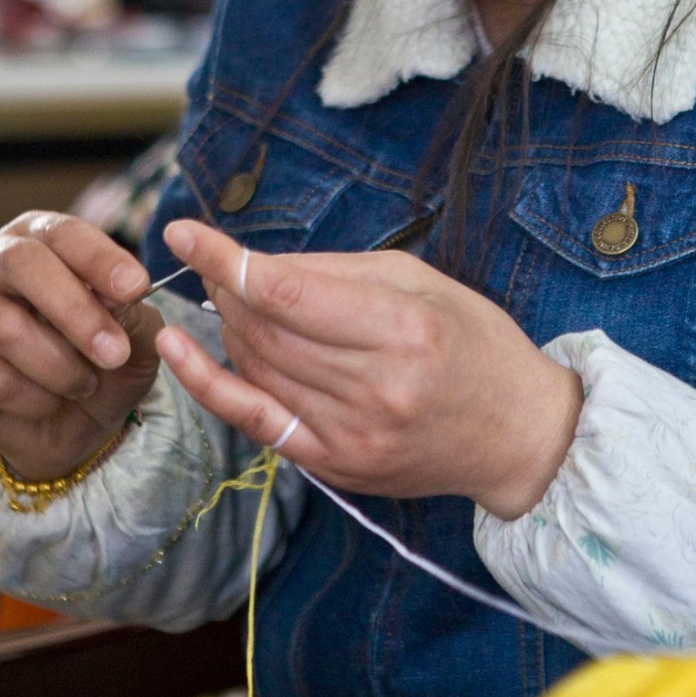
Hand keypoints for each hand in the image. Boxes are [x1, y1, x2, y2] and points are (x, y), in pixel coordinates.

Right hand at [0, 211, 161, 480]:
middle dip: (76, 311)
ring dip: (59, 366)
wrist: (70, 422)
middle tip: (115, 353)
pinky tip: (48, 402)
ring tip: (84, 384)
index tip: (135, 288)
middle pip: (23, 264)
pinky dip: (32, 398)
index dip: (99, 258)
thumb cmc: (101, 359)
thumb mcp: (134, 336)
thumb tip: (120, 295)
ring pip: (7, 328)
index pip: (64, 232)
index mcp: (41, 237)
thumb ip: (131, 312)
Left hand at [156, 220, 582, 519]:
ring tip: (220, 295)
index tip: (184, 231)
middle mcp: (373, 385)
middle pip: (263, 328)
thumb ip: (337, 271)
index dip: (225, 259)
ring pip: (255, 366)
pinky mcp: (336, 465)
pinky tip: (177, 351)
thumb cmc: (477, 344)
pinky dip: (209, 383)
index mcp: (402, 329)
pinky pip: (255, 420)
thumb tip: (258, 265)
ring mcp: (351, 433)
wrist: (518, 435)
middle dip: (225, 285)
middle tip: (213, 260)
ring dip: (224, 324)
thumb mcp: (423, 281)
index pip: (286, 292)